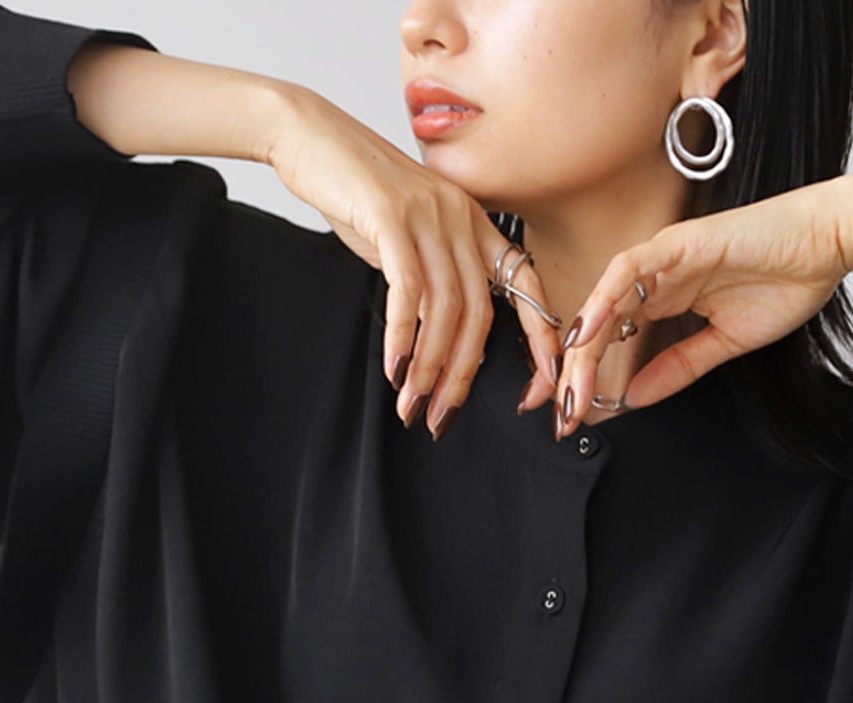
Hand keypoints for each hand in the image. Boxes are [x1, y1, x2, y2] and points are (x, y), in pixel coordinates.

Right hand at [266, 86, 562, 436]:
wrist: (307, 135)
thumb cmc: (354, 192)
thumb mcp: (408, 234)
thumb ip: (433, 274)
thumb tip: (438, 331)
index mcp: (474, 221)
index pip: (524, 282)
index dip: (540, 334)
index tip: (545, 383)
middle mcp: (460, 217)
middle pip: (479, 312)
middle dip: (461, 374)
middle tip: (441, 417)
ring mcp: (428, 215)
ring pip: (445, 310)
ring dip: (428, 366)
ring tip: (412, 405)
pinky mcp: (391, 217)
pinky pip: (409, 292)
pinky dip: (404, 337)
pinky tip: (395, 370)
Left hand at [552, 179, 852, 438]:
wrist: (829, 243)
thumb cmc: (787, 280)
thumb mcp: (725, 343)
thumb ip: (678, 367)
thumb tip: (635, 397)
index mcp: (664, 297)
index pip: (611, 340)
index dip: (587, 377)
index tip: (573, 416)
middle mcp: (656, 276)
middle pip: (598, 325)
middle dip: (575, 373)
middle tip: (561, 415)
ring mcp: (664, 257)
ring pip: (605, 301)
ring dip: (583, 346)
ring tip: (568, 386)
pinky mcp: (679, 243)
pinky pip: (630, 270)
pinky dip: (604, 300)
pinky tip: (586, 331)